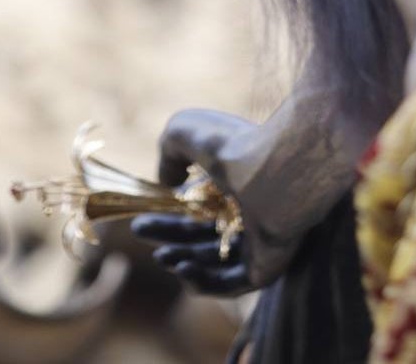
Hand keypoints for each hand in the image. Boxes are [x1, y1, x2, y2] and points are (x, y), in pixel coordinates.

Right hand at [135, 104, 353, 288]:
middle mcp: (249, 210)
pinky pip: (231, 284)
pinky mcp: (266, 268)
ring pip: (214, 261)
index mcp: (236, 180)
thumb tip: (169, 184)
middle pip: (200, 235)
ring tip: (162, 256)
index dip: (168, 214)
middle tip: (140, 232)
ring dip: (181, 261)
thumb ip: (168, 152)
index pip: (199, 206)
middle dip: (168, 237)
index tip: (142, 217)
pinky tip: (182, 270)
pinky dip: (203, 282)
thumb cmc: (232, 146)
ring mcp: (260, 241)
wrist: (275, 173)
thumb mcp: (184, 130)